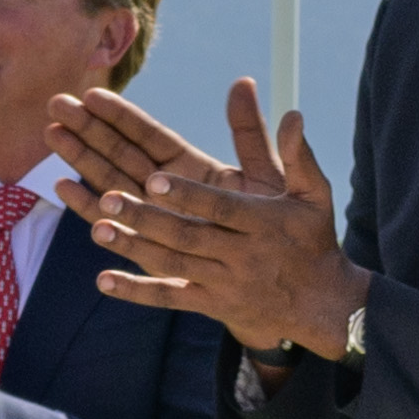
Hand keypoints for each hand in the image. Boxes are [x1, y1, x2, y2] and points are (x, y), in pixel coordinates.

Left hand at [48, 78, 363, 359]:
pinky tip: (103, 280)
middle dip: (148, 218)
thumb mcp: (314, 195)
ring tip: (97, 228)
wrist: (321, 305)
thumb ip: (298, 154)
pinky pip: (170, 298)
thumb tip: (293, 113)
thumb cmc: (312, 239)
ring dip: (134, 247)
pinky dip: (137, 291)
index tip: (155, 178)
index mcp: (262, 223)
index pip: (220, 207)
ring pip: (173, 263)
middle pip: (187, 235)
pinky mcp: (210, 304)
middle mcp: (240, 254)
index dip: (189, 195)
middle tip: (109, 198)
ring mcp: (222, 282)